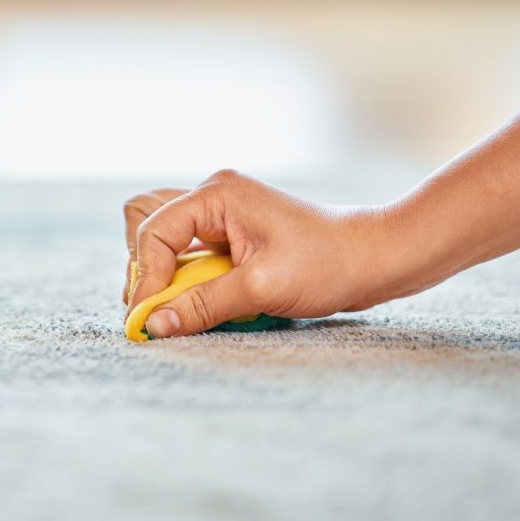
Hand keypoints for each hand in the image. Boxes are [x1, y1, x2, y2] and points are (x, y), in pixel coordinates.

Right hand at [124, 170, 397, 338]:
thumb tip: (154, 325)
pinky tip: (197, 300)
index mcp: (217, 195)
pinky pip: (187, 251)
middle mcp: (213, 197)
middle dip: (144, 265)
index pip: (153, 233)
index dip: (146, 279)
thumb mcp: (261, 289)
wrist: (375, 258)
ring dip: (161, 271)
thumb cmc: (327, 263)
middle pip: (145, 219)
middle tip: (155, 305)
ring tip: (173, 304)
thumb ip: (202, 305)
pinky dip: (182, 277)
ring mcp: (221, 215)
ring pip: (163, 235)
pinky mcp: (231, 235)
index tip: (148, 319)